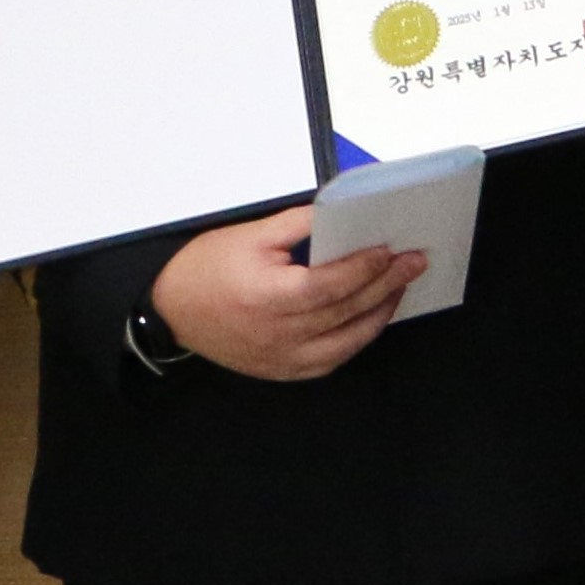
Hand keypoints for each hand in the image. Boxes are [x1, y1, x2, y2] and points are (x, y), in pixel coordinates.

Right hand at [148, 210, 414, 382]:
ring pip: (344, 343)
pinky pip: (328, 362)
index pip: (328, 286)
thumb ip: (300, 224)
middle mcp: (276, 334)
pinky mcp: (280, 371)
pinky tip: (370, 319)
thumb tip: (345, 213)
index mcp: (266, 297)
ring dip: (378, 315)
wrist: (169, 307)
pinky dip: (355, 341)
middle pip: (343, 312)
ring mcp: (279, 358)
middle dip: (385, 286)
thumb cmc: (206, 267)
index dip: (363, 269)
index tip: (390, 250)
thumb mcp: (250, 235)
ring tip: (399, 288)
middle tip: (414, 263)